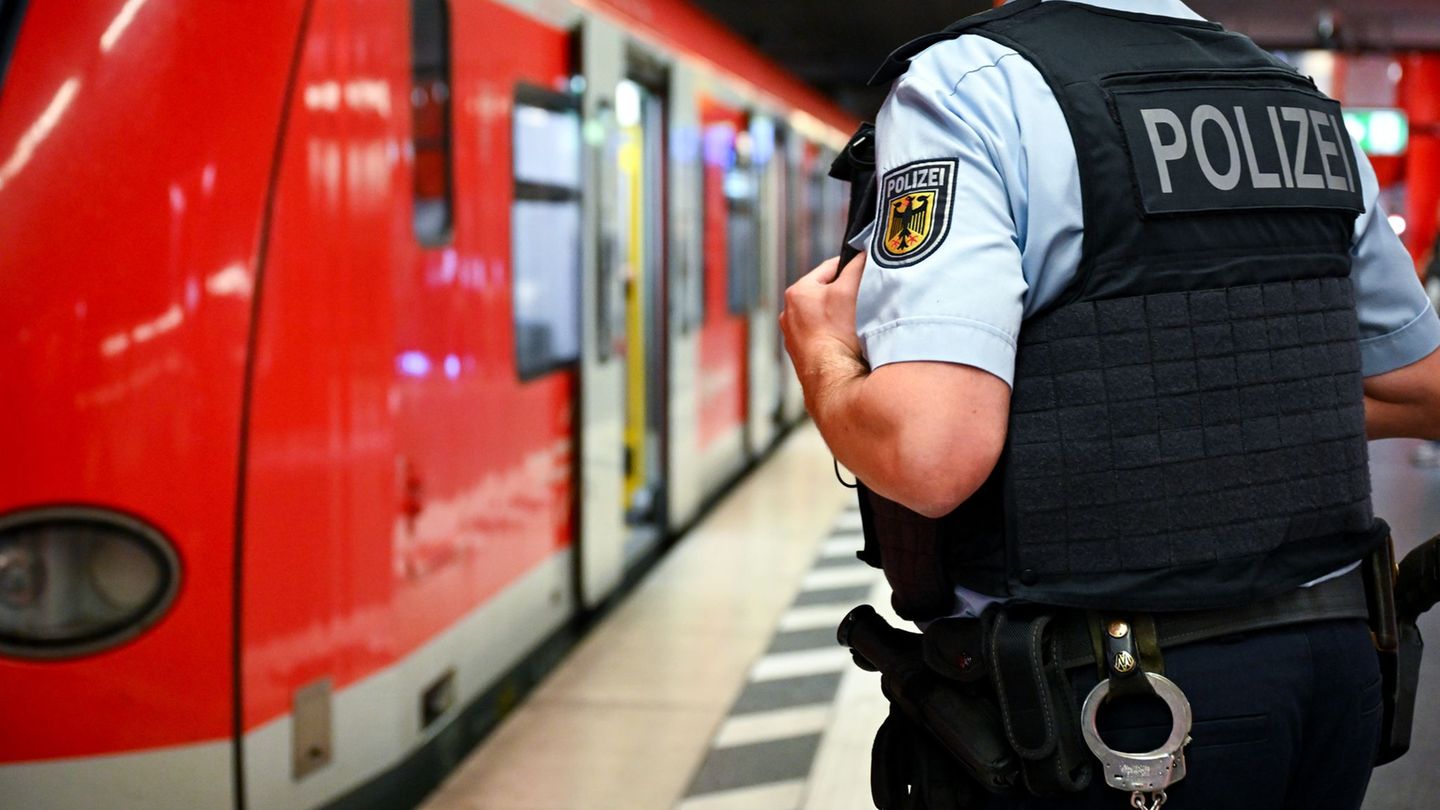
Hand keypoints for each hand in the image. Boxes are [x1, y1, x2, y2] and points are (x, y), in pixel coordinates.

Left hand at [781, 253, 866, 381]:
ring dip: (842, 318)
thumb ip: (857, 266)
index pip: (830, 268)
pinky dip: (837, 337)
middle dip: (846, 295)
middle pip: (827, 294)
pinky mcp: (803, 358)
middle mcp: (789, 315)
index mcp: (797, 292)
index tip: (868, 272)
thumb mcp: (850, 289)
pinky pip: (824, 339)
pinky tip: (850, 344)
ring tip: (858, 325)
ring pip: (825, 317)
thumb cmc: (838, 333)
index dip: (852, 267)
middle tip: (866, 301)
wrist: (834, 379)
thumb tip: (863, 254)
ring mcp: (794, 339)